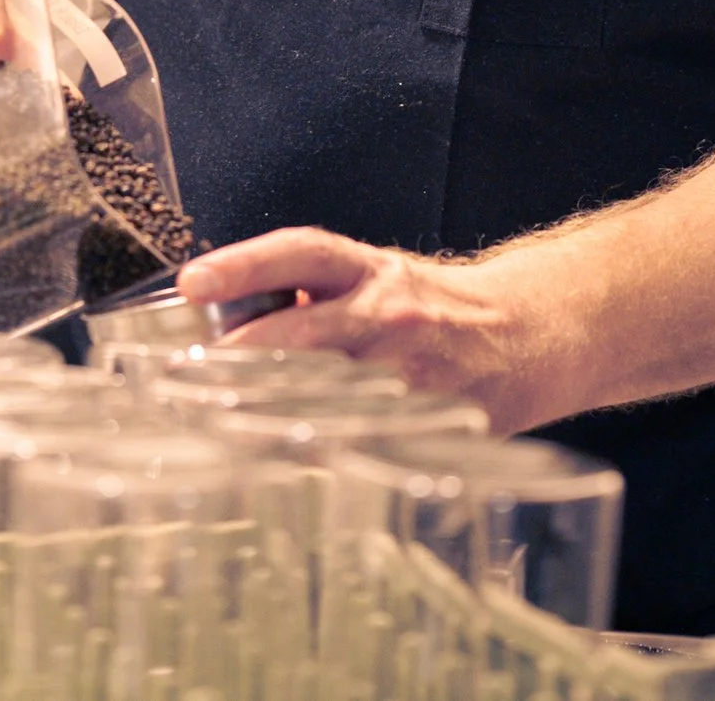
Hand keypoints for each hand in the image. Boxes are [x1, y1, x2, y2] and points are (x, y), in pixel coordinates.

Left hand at [176, 226, 587, 432]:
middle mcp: (388, 315)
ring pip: (325, 395)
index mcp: (371, 271)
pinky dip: (317, 449)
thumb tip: (231, 320)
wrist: (522, 338)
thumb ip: (312, 298)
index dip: (243, 265)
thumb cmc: (429, 307)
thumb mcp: (373, 279)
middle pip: (304, 334)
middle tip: (192, 372)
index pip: (300, 254)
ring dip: (270, 410)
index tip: (192, 282)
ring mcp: (407, 374)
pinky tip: (282, 459)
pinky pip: (359, 440)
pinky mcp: (423, 422)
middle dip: (245, 354)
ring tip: (220, 422)